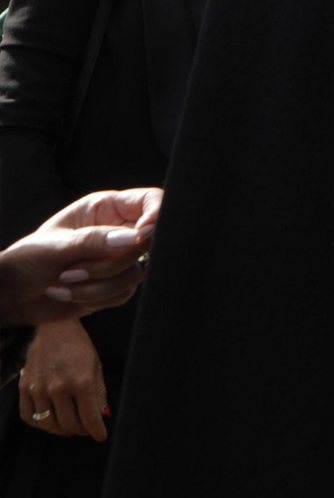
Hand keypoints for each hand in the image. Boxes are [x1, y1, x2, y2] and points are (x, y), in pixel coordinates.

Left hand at [0, 187, 162, 328]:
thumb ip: (93, 240)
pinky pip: (125, 293)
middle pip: (147, 243)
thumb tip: (133, 238)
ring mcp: (119, 260)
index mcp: (105, 209)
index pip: (150, 200)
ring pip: (136, 273)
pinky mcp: (116, 286)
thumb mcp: (55, 244)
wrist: (12, 294)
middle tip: (73, 268)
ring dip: (97, 283)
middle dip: (110, 262)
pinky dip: (95, 297)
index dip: (156, 214)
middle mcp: (117, 232)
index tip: (141, 234)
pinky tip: (68, 292)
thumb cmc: (28, 259)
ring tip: (64, 281)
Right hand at [18, 318, 106, 440]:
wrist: (54, 328)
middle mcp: (58, 388)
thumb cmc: (79, 346)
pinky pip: (28, 416)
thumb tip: (103, 415)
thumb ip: (100, 393)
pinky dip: (40, 424)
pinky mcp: (24, 387)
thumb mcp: (96, 367)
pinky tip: (50, 421)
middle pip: (69, 424)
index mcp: (81, 382)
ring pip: (48, 424)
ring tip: (70, 428)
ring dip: (61, 430)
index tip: (101, 437)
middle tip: (86, 429)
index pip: (89, 418)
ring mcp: (38, 389)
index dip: (96, 431)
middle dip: (81, 430)